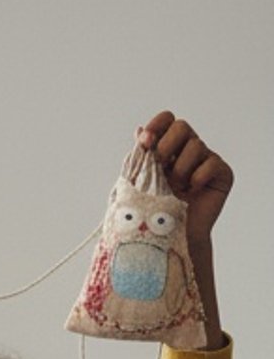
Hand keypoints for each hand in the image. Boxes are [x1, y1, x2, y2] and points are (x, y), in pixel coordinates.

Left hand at [137, 112, 231, 245]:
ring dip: (179, 169)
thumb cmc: (150, 212)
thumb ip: (140, 158)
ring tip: (174, 189)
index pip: (167, 121)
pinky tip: (191, 192)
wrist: (169, 237)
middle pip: (181, 126)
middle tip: (159, 167)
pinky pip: (210, 164)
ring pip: (195, 145)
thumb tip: (139, 130)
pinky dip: (197, 178)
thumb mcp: (138, 183)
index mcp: (167, 148)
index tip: (145, 141)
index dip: (157, 125)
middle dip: (166, 145)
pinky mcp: (221, 173)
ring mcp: (206, 160)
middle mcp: (187, 150)